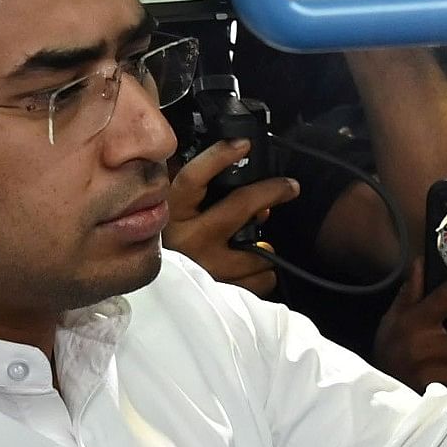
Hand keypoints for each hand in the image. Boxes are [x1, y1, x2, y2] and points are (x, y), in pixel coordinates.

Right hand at [165, 143, 293, 294]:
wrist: (155, 302)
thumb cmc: (168, 249)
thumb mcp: (171, 217)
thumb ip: (195, 196)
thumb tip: (237, 178)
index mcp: (171, 214)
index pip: (194, 178)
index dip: (219, 156)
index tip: (243, 144)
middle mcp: (187, 239)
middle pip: (239, 206)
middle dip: (270, 192)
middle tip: (290, 187)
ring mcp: (205, 267)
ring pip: (256, 249)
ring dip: (266, 247)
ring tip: (261, 248)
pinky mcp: (220, 293)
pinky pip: (259, 281)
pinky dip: (263, 275)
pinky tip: (255, 271)